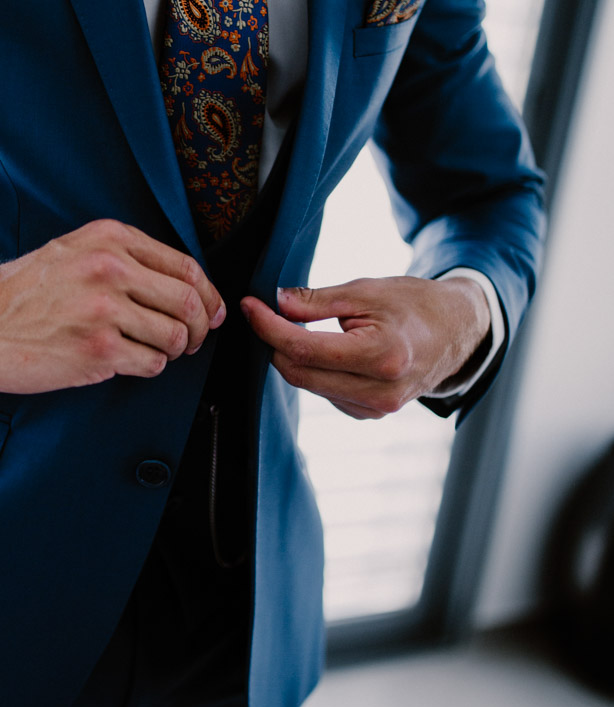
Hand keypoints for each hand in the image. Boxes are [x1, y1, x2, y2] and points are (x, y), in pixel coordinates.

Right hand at [0, 219, 225, 392]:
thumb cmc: (19, 291)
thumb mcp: (71, 251)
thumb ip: (121, 257)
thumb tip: (176, 283)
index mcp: (110, 240)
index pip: (185, 266)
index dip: (208, 294)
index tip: (211, 311)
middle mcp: (111, 270)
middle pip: (189, 302)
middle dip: (200, 328)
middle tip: (191, 340)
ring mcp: (105, 312)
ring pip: (173, 336)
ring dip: (171, 351)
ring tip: (152, 351)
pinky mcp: (97, 351)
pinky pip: (150, 364)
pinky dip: (147, 367)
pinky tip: (128, 362)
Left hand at [240, 275, 490, 420]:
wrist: (454, 332)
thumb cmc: (412, 304)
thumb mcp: (365, 291)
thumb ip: (317, 301)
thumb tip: (275, 303)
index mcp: (381, 356)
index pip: (304, 348)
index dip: (269, 327)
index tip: (251, 305)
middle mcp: (380, 391)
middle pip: (300, 373)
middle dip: (276, 343)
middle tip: (268, 313)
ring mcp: (377, 409)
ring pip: (310, 386)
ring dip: (296, 358)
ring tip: (303, 328)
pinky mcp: (371, 415)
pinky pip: (326, 395)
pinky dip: (316, 372)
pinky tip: (329, 353)